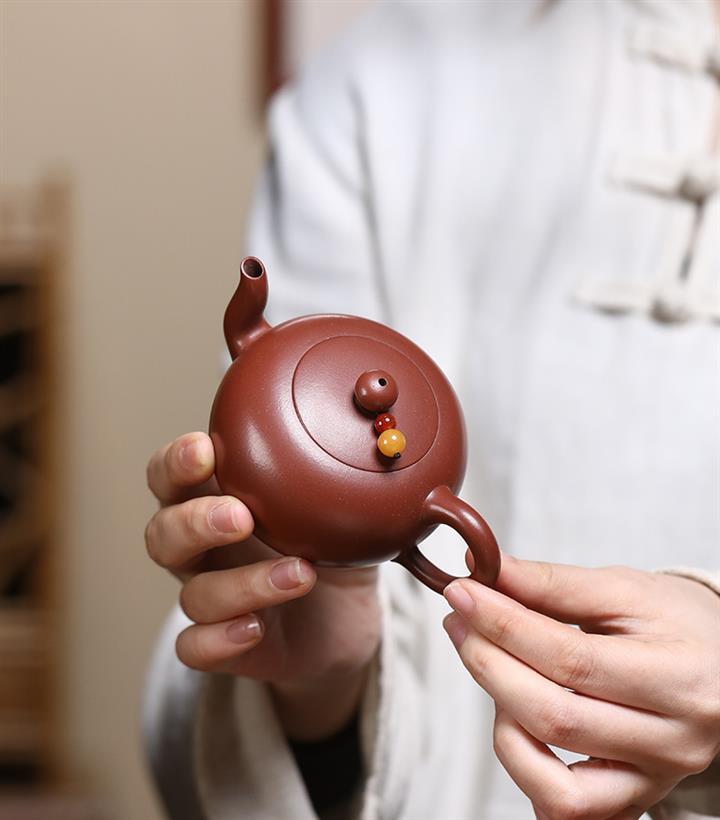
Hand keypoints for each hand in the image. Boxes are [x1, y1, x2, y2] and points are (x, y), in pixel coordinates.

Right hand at [145, 432, 380, 738]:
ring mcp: (212, 598)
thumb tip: (370, 442)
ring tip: (300, 573)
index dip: (176, 463)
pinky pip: (195, 648)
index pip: (170, 476)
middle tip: (241, 516)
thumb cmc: (334, 547)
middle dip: (194, 522)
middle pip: (162, 534)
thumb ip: (338, 476)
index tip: (205, 450)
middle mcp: (204, 550)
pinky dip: (219, 639)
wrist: (346, 622)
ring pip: (194, 594)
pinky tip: (255, 627)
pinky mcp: (223, 646)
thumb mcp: (341, 507)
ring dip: (242, 584)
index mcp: (217, 501)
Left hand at [443, 556, 719, 819]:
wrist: (719, 664)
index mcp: (680, 677)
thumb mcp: (625, 589)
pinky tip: (512, 718)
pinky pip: (564, 810)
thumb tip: (485, 571)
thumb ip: (553, 583)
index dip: (504, 624)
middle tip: (458, 620)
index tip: (462, 592)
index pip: (571, 659)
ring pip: (552, 779)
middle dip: (488, 663)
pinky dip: (523, 769)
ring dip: (500, 716)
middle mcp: (673, 741)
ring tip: (493, 666)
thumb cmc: (675, 622)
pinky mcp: (631, 800)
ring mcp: (653, 780)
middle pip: (554, 716)